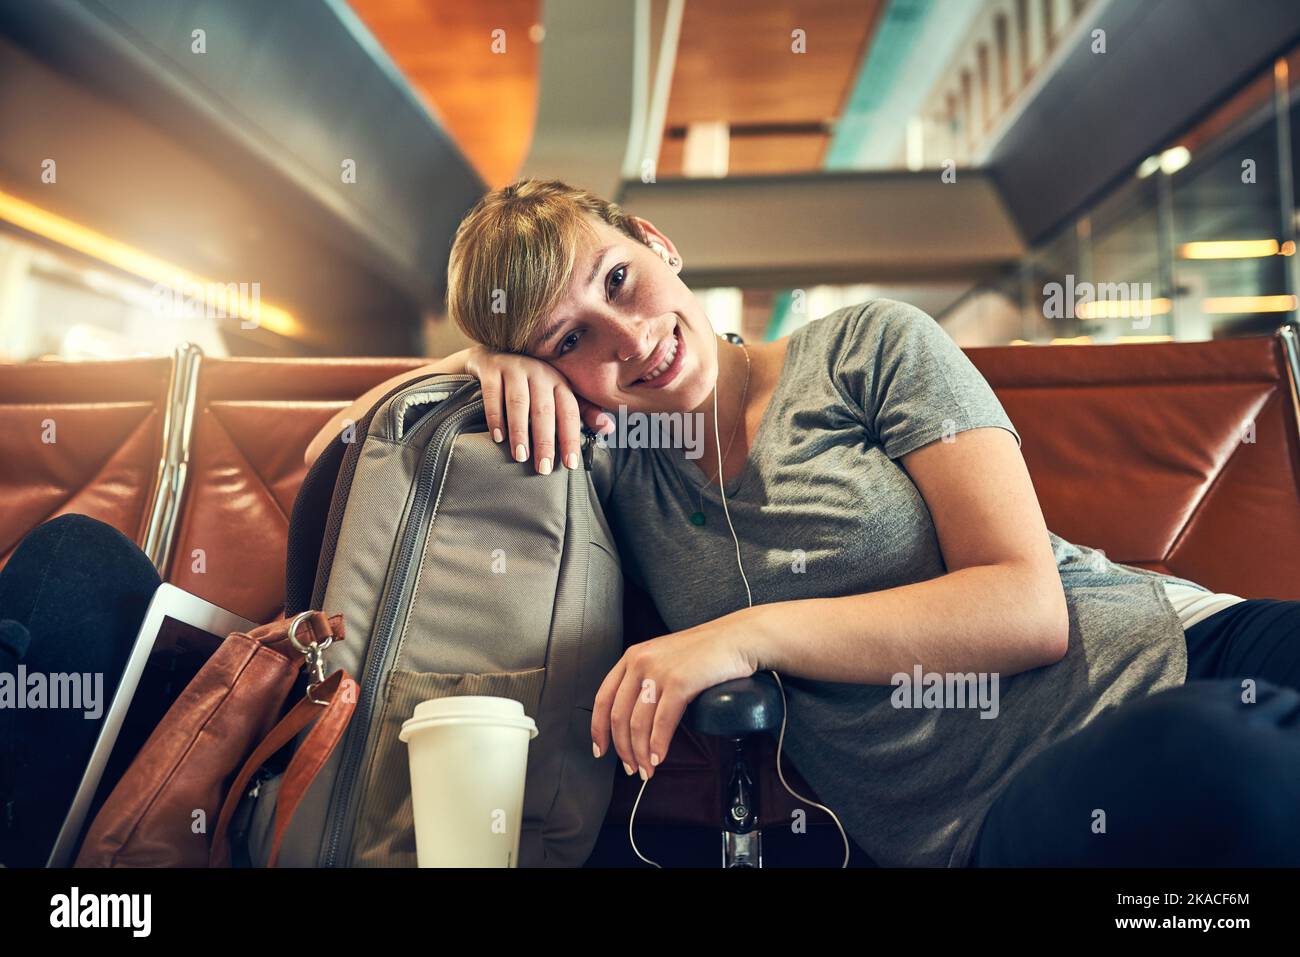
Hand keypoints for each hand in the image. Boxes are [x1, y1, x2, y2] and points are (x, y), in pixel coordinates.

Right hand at [465, 345, 610, 473]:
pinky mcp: (492, 368)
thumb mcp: (559, 393)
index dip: (571, 438)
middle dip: (545, 441)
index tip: (570, 465)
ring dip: (520, 431)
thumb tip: (609, 428)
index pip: (569, 412)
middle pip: (544, 410)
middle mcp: (539, 373)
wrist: (496, 354)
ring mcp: (514, 368)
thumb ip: (582, 412)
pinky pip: (493, 394)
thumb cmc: (533, 382)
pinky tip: (498, 437)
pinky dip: (495, 417)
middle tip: (543, 468)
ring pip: (519, 402)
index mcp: (559, 382)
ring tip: (520, 456)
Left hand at [590, 607, 760, 780]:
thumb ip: (647, 681)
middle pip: (618, 716)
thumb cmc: (707, 652)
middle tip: (630, 768)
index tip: (600, 750)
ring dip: (641, 754)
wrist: (737, 638)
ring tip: (647, 770)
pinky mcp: (678, 682)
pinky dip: (658, 746)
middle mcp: (639, 662)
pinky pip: (661, 724)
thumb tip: (637, 721)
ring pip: (638, 724)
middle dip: (622, 749)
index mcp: (632, 657)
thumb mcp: (665, 659)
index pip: (603, 698)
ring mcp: (658, 672)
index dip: (598, 729)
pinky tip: (659, 758)